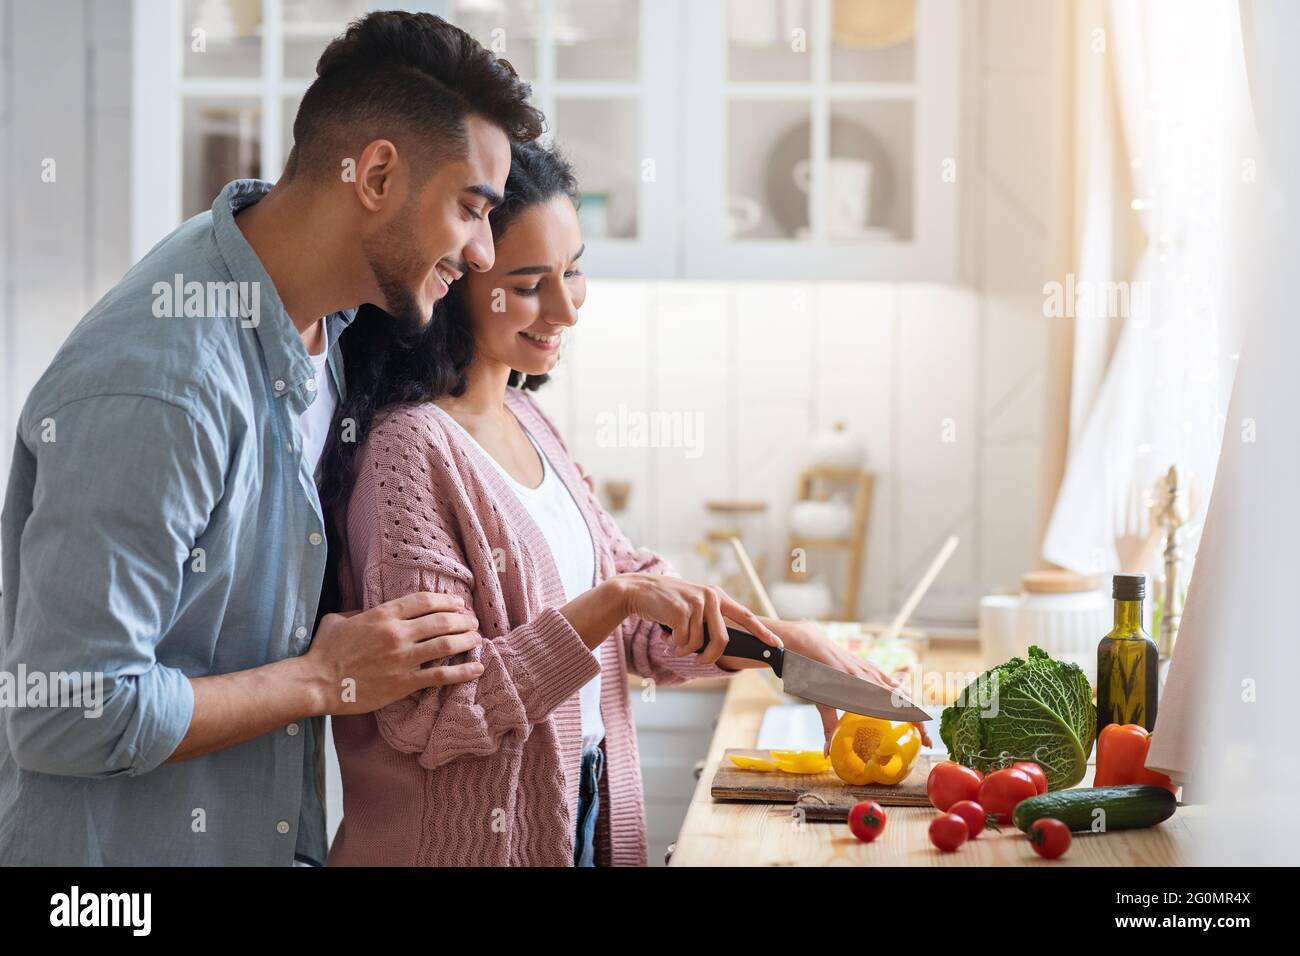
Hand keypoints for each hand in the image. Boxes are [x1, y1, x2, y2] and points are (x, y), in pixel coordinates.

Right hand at [305, 591, 482, 715]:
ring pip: (446, 644)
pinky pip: (441, 676)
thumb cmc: (324, 651)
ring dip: (466, 640)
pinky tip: (477, 668)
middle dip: (462, 619)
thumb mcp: (339, 620)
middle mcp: (397, 633)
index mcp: (382, 615)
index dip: (446, 600)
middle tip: (472, 621)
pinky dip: (463, 671)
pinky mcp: (404, 683)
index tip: (459, 603)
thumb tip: (369, 610)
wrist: (317, 683)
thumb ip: (359, 612)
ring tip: (477, 638)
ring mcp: (402, 658)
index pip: (424, 601)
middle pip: (441, 620)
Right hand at [614, 574, 782, 666]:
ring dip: (683, 649)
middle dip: (709, 657)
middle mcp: (711, 597)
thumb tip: (721, 646)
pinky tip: (664, 634)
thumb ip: (709, 619)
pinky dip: (672, 644)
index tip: (776, 645)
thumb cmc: (666, 603)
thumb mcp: (693, 605)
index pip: (746, 616)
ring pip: (698, 644)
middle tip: (699, 661)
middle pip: (722, 640)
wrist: (638, 590)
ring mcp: (697, 602)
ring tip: (672, 639)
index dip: (762, 633)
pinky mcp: (681, 610)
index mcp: (718, 596)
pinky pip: (682, 641)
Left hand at [763, 619, 931, 753]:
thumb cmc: (811, 669)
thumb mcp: (818, 699)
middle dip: (917, 720)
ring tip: (919, 725)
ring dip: (911, 707)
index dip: (912, 720)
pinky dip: (900, 692)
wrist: (808, 641)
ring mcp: (871, 668)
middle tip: (925, 741)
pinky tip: (904, 701)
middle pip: (902, 701)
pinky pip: (889, 680)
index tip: (924, 736)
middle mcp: (871, 676)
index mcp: (863, 685)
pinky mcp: (867, 665)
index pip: (895, 706)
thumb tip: (828, 754)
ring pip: (899, 689)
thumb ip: (828, 726)